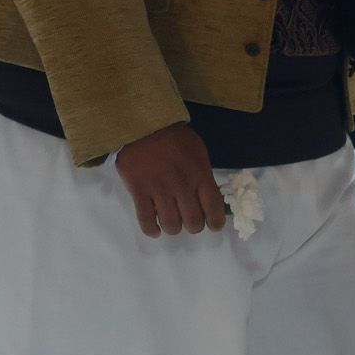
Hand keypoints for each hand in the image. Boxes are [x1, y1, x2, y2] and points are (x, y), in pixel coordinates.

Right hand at [113, 122, 226, 237]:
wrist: (142, 124)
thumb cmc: (174, 137)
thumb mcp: (198, 151)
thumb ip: (204, 175)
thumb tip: (210, 201)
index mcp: (199, 173)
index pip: (213, 208)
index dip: (215, 222)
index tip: (213, 225)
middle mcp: (181, 185)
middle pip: (193, 222)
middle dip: (193, 225)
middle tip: (189, 219)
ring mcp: (159, 189)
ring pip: (171, 225)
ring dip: (174, 227)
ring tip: (171, 220)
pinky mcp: (139, 191)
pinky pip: (146, 221)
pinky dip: (152, 230)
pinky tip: (155, 229)